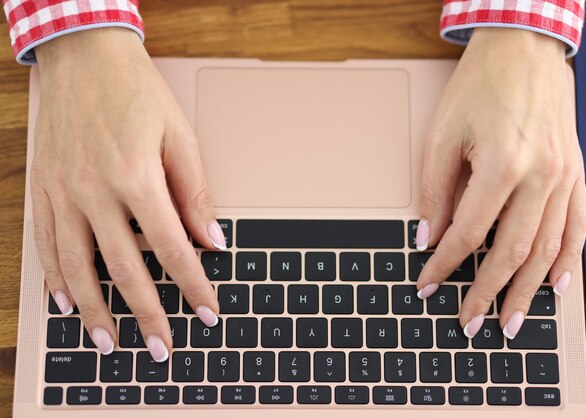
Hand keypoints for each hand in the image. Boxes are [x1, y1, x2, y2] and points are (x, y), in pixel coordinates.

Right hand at [33, 28, 223, 360]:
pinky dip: (55, 279)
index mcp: (136, 178)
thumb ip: (195, 192)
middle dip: (147, 315)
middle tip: (162, 349)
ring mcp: (62, 193)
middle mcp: (94, 192)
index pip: (172, 249)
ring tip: (110, 343)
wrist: (83, 57)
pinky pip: (44, 244)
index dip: (193, 286)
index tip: (208, 312)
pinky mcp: (42, 188)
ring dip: (94, 312)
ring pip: (77, 268)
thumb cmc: (136, 93)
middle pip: (124, 270)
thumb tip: (214, 239)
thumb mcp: (179, 135)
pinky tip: (66, 303)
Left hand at [415, 28, 585, 338]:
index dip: (443, 266)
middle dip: (485, 293)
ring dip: (527, 291)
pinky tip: (556, 287)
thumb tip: (427, 237)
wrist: (524, 49)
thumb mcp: (442, 135)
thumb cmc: (481, 85)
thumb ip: (434, 192)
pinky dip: (567, 261)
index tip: (426, 285)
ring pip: (547, 250)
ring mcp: (566, 177)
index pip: (467, 234)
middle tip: (470, 323)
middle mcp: (542, 177)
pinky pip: (577, 227)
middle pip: (511, 253)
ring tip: (510, 322)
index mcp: (504, 166)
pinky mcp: (576, 174)